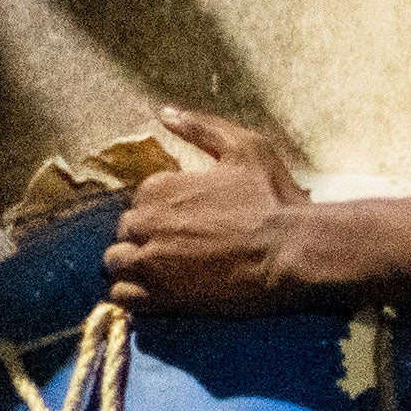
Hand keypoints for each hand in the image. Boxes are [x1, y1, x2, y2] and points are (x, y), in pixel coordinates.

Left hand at [100, 112, 321, 312]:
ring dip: (134, 264)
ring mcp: (150, 263)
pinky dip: (132, 294)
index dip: (162, 210)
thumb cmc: (273, 199)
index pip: (139, 200)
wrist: (293, 252)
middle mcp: (145, 223)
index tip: (186, 218)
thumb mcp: (244, 147)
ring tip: (164, 269)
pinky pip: (122, 297)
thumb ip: (200, 127)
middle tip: (179, 245)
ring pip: (117, 263)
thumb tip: (164, 112)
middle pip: (126, 232)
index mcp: (158, 187)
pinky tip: (155, 291)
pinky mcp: (161, 298)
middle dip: (145, 237)